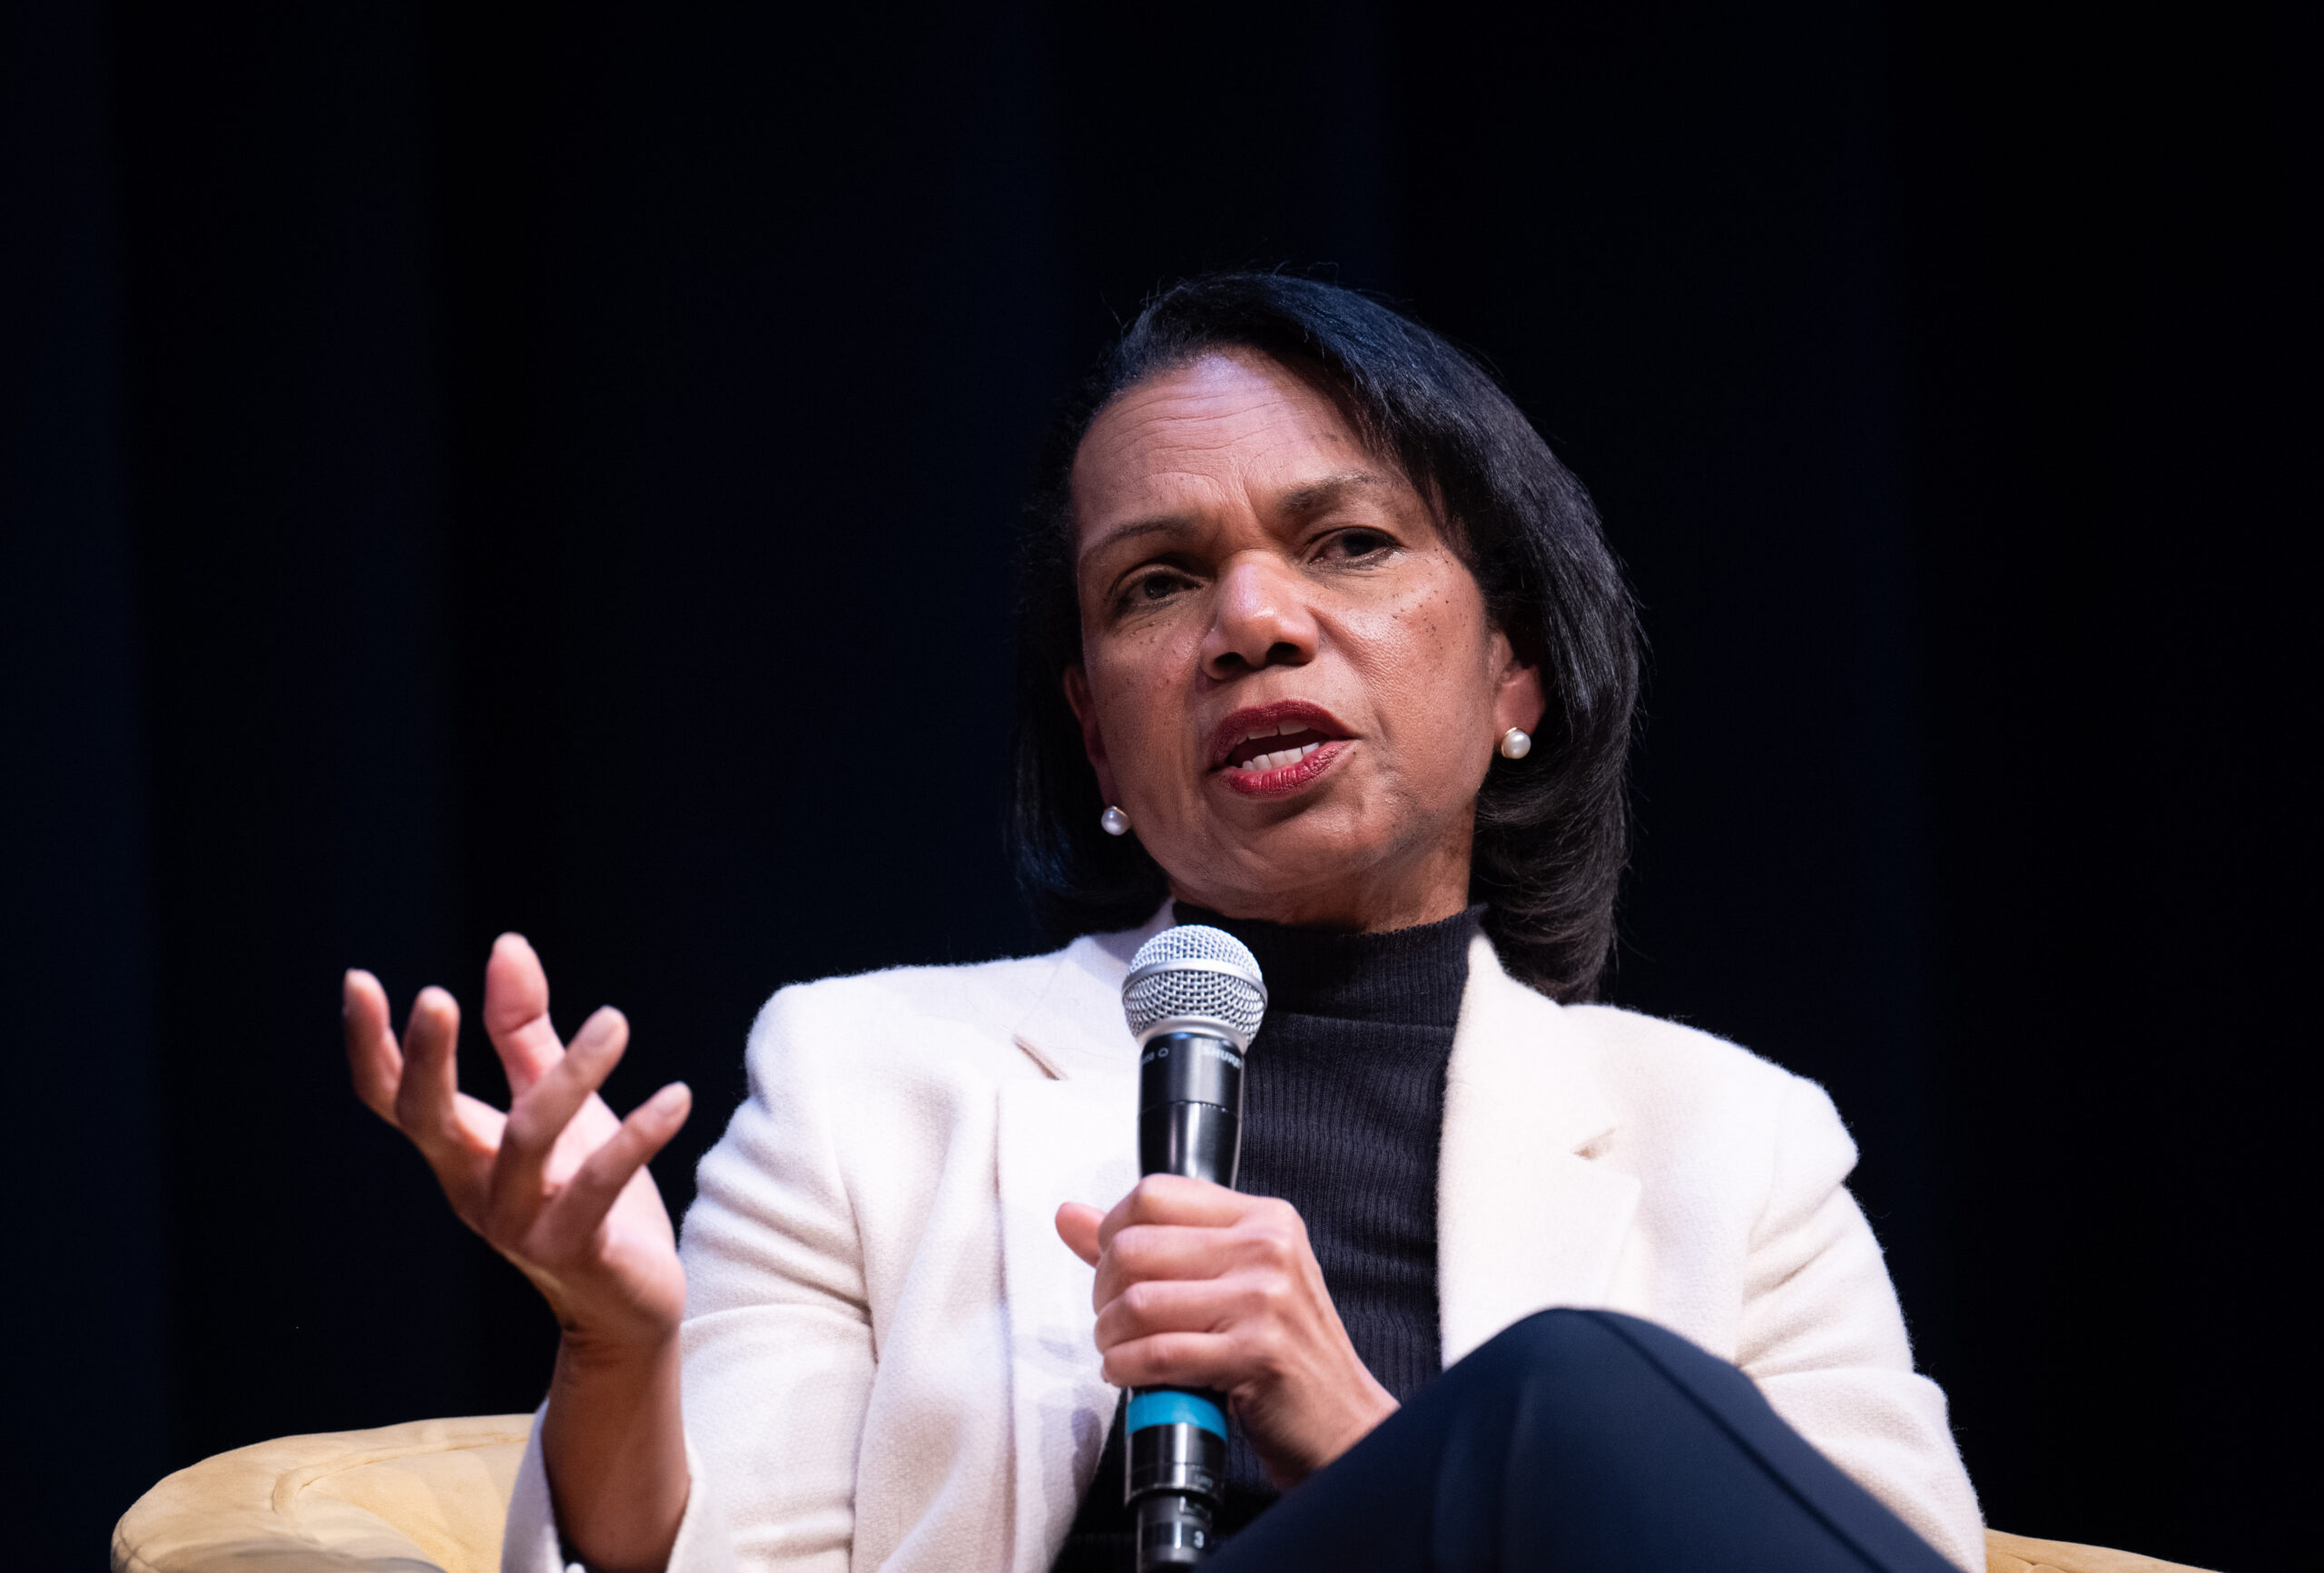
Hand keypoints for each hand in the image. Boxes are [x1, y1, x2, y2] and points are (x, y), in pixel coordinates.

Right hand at [343, 933, 691, 1352]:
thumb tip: (507, 944)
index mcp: (461, 1151)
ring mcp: (520, 1225)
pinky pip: (600, 1185)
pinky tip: (677, 1097)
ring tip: (615, 1021)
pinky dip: (639, 1137)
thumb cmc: (585, 1192)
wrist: (629, 1303)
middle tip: (436, 998)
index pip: (395, 1098)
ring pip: (527, 1141)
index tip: (357, 981)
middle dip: (428, 1062)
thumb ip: (525, 1031)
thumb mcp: (554, 1101)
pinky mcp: (577, 1251)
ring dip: (571, 1077)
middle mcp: (474, 1188)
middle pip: (429, 1121)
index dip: (370, 1045)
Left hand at [1056, 1177, 1397, 1487]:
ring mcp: (1264, 1300)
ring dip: (1111, 1337)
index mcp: (1263, 1218)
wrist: (1343, 1422)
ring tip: (1121, 1350)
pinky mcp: (1255, 1354)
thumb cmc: (1283, 1352)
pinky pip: (1157, 1354)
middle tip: (1114, 1321)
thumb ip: (1151, 1243)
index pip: (1154, 1194)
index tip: (1111, 1267)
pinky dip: (1126, 1369)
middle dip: (1104, 1293)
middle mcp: (1268, 1248)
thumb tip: (1070, 1216)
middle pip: (1134, 1246)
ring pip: (1138, 1302)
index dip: (1111, 1232)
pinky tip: (1131, 1376)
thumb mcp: (1229, 1279)